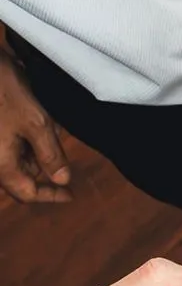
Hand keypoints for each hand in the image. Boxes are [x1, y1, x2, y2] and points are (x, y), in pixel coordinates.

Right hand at [0, 48, 69, 202]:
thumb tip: (62, 179)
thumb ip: (50, 154)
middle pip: (23, 172)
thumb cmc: (1, 90)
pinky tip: (33, 108)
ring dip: (37, 141)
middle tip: (56, 134)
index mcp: (1, 163)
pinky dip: (27, 130)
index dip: (51, 196)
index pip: (26, 193)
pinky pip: (12, 137)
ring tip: (43, 115)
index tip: (71, 194)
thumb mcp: (35, 123)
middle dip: (45, 159)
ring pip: (19, 153)